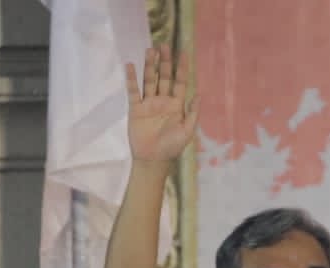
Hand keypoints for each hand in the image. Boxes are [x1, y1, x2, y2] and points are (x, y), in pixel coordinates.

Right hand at [126, 46, 197, 164]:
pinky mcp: (136, 109)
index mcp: (176, 105)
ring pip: (149, 80)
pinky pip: (133, 91)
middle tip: (164, 46)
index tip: (183, 53)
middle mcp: (162, 101)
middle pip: (164, 77)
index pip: (180, 82)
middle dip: (165, 62)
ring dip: (150, 66)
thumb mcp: (187, 131)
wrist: (153, 160)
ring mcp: (149, 104)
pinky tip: (130, 66)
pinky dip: (131, 79)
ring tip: (150, 51)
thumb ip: (193, 113)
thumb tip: (199, 94)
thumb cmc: (172, 148)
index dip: (182, 68)